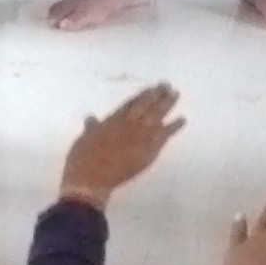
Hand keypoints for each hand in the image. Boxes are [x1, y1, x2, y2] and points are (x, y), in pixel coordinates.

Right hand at [60, 82, 184, 206]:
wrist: (92, 179)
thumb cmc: (83, 158)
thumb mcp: (84, 138)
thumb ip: (91, 127)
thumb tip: (91, 118)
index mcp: (114, 118)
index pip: (132, 102)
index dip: (143, 94)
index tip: (152, 87)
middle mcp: (130, 124)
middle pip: (148, 105)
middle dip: (158, 94)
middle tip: (167, 85)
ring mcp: (141, 137)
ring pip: (159, 116)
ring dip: (168, 105)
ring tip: (176, 94)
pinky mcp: (149, 151)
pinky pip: (164, 136)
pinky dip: (174, 127)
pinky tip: (182, 120)